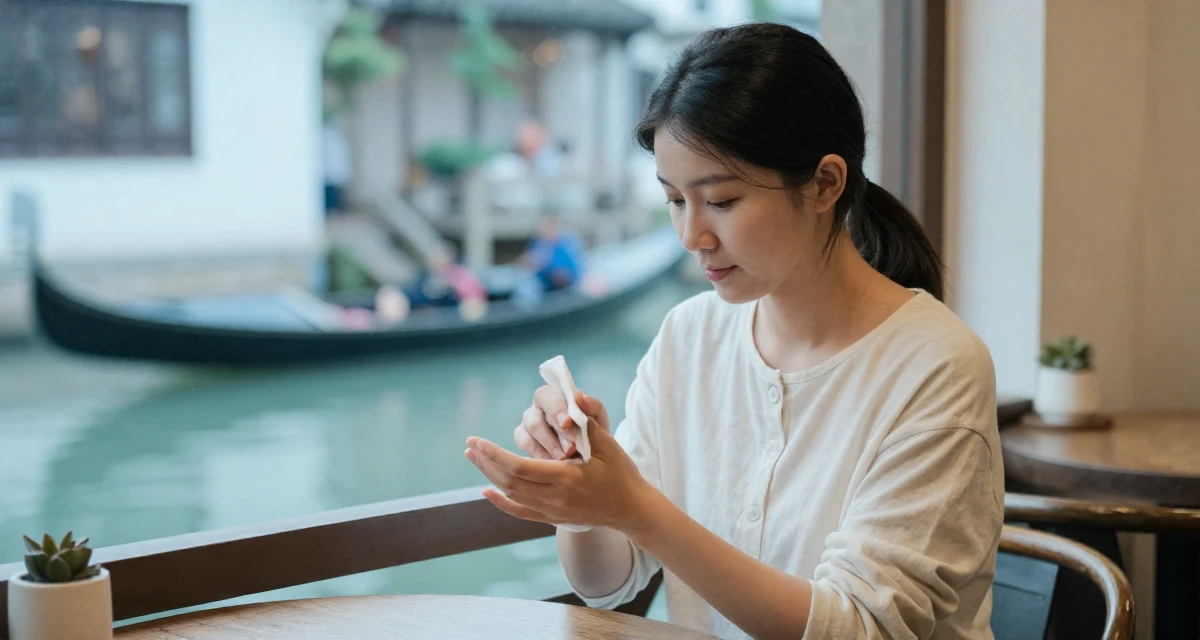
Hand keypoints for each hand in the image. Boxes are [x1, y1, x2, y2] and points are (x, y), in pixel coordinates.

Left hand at [465, 416, 651, 531]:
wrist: (632, 509)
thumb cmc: (622, 474)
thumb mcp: (609, 446)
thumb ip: (588, 423)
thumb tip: (575, 397)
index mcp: (566, 479)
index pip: (519, 467)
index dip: (494, 454)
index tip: (477, 441)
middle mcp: (555, 498)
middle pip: (509, 482)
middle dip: (486, 463)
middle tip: (470, 447)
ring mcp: (553, 511)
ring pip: (512, 495)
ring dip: (490, 476)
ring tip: (474, 459)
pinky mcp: (553, 518)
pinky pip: (521, 512)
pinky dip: (502, 503)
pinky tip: (487, 493)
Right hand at [515, 387, 608, 460]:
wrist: (595, 456)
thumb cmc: (595, 432)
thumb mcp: (599, 419)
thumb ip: (592, 406)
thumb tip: (579, 396)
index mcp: (554, 398)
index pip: (545, 395)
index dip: (554, 408)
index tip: (567, 423)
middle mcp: (537, 410)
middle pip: (533, 417)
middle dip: (553, 435)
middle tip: (571, 448)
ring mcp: (527, 427)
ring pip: (526, 433)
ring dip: (548, 447)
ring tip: (566, 458)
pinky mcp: (524, 443)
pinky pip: (524, 447)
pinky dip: (539, 456)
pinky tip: (554, 464)